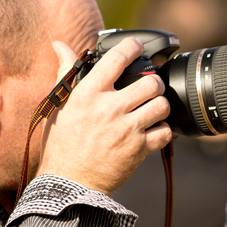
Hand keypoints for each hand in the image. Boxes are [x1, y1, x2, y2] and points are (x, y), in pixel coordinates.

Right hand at [37, 38, 171, 194]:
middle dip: (154, 82)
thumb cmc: (63, 142)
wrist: (70, 181)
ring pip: (162, 105)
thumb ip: (66, 73)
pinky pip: (165, 132)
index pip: (117, 58)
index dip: (132, 46)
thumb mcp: (61, 105)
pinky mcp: (138, 149)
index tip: (137, 46)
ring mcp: (126, 129)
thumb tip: (60, 46)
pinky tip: (154, 129)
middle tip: (149, 87)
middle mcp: (109, 108)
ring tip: (153, 108)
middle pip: (150, 82)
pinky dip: (164, 130)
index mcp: (88, 94)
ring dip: (161, 105)